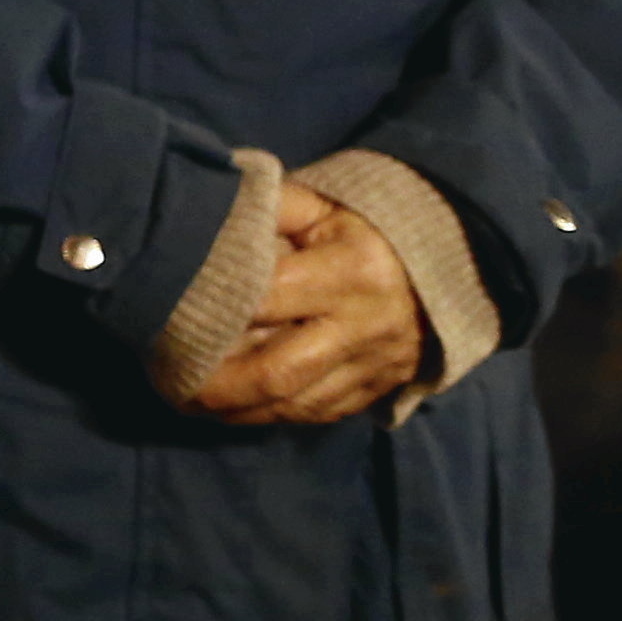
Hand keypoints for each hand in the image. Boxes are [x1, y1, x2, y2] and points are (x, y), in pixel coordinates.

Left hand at [182, 183, 428, 426]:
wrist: (455, 260)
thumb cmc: (368, 227)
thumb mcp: (324, 204)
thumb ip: (268, 208)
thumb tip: (206, 215)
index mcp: (351, 271)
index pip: (268, 298)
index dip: (214, 311)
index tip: (166, 317)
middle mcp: (365, 325)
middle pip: (280, 371)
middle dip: (218, 385)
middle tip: (166, 381)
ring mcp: (375, 365)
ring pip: (296, 405)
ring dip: (237, 410)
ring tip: (187, 398)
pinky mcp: (379, 389)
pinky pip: (318, 415)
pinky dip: (272, 416)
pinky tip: (232, 410)